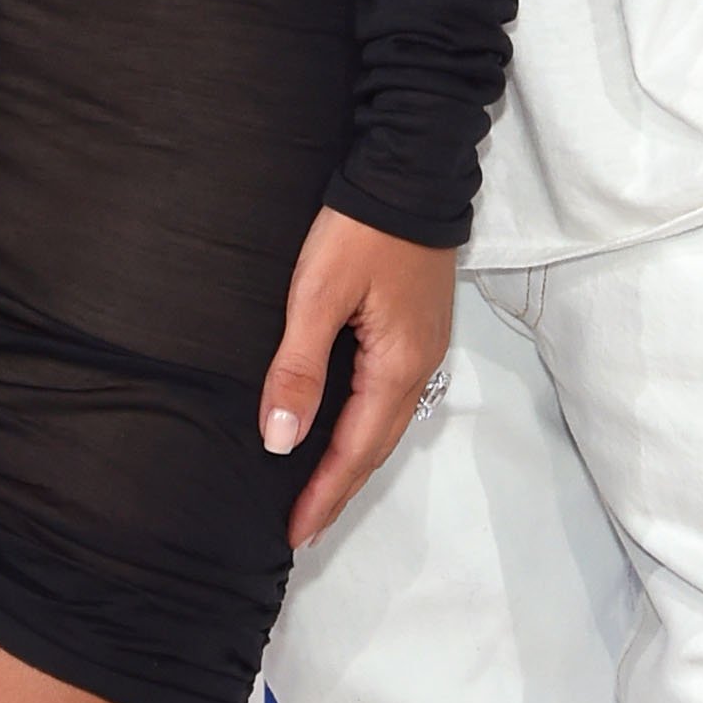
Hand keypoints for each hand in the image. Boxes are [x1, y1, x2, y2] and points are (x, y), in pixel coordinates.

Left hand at [260, 206, 455, 550]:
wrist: (410, 168)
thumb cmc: (361, 230)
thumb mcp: (318, 295)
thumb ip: (299, 368)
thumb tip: (280, 442)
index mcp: (396, 366)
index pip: (355, 451)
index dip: (324, 495)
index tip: (294, 534)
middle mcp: (417, 365)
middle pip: (376, 446)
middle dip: (339, 489)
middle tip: (303, 527)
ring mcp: (422, 345)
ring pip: (383, 421)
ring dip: (351, 459)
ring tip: (318, 489)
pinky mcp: (416, 325)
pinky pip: (386, 394)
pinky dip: (361, 424)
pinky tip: (341, 425)